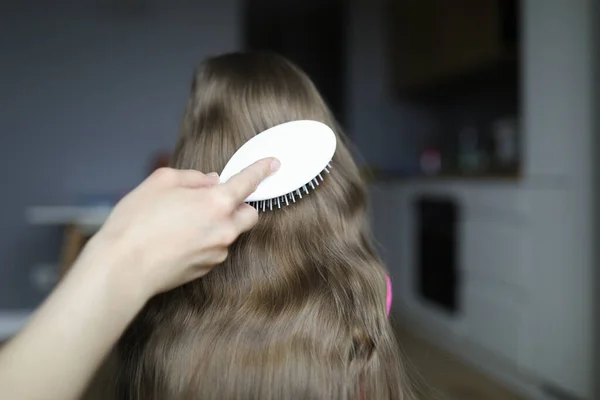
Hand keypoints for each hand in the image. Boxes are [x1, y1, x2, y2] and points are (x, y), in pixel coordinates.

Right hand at [84, 157, 279, 298]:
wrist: (123, 268)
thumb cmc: (137, 221)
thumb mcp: (161, 182)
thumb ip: (192, 177)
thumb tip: (211, 181)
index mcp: (216, 203)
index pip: (248, 182)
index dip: (261, 170)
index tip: (272, 164)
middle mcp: (224, 229)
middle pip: (250, 215)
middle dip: (240, 206)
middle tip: (215, 201)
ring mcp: (217, 252)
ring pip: (230, 234)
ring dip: (218, 225)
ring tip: (182, 222)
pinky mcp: (206, 270)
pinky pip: (214, 249)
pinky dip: (204, 241)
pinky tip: (177, 240)